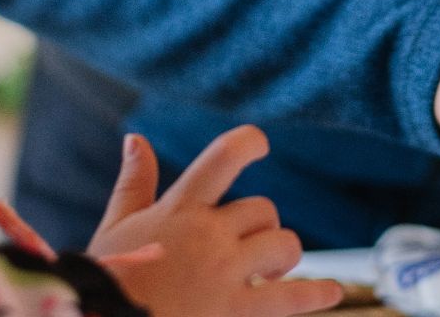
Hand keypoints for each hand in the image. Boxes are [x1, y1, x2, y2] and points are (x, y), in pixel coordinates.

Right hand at [87, 126, 343, 316]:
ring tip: (269, 273)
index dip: (249, 142)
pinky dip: (317, 294)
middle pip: (262, 210)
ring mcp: (226, 273)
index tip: (260, 144)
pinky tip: (333, 293)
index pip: (223, 158)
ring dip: (282, 257)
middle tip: (248, 248)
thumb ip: (134, 183)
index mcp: (180, 209)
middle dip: (261, 226)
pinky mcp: (236, 312)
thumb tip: (135, 139)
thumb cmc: (107, 281)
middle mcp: (210, 235)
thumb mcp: (117, 227)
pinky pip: (291, 299)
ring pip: (283, 245)